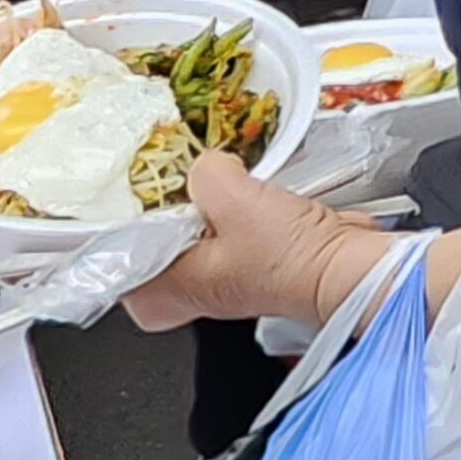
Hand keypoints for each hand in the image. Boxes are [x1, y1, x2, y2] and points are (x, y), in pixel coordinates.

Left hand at [123, 154, 376, 333]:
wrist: (343, 268)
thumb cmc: (287, 253)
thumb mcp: (233, 195)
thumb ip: (204, 171)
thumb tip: (205, 166)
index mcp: (172, 289)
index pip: (118, 262)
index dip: (120, 222)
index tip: (127, 191)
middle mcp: (191, 293)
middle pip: (150, 245)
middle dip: (159, 209)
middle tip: (166, 181)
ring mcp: (220, 280)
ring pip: (186, 235)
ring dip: (196, 205)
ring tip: (206, 178)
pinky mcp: (249, 263)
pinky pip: (220, 229)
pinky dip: (226, 207)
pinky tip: (240, 186)